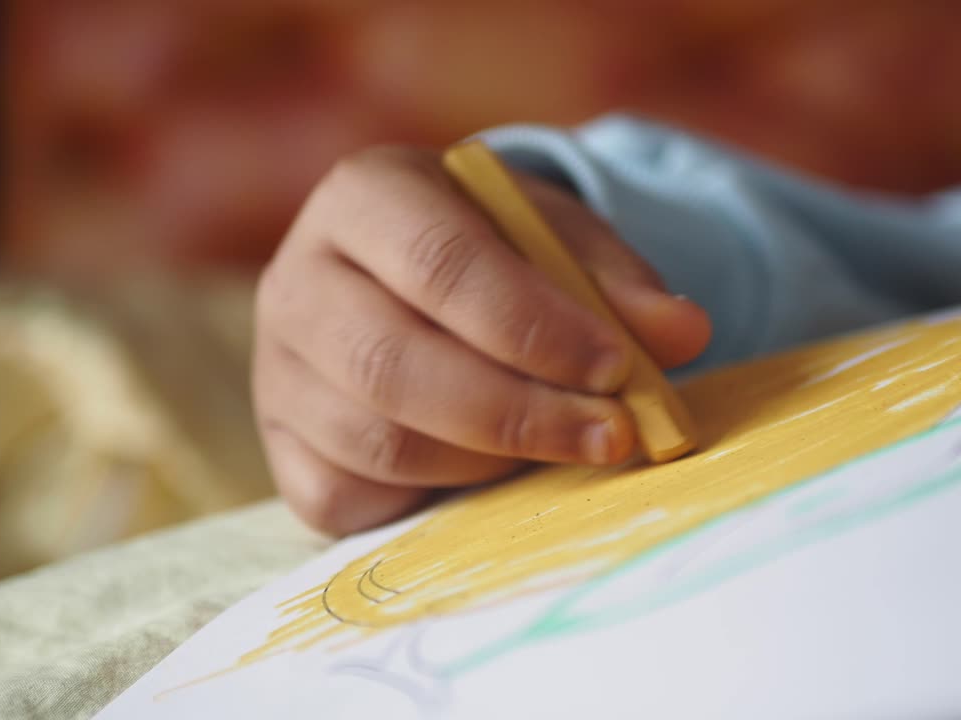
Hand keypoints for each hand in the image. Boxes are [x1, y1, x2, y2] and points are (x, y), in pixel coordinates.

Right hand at [253, 146, 710, 534]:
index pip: (440, 265)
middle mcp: (297, 279)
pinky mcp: (280, 448)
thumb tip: (685, 333)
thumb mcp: (556, 240)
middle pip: (393, 365)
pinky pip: (349, 498)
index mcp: (364, 197)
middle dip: (516, 414)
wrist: (407, 284)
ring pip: (378, 441)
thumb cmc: (492, 254)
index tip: (616, 370)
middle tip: (610, 436)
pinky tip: (490, 472)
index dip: (533, 326)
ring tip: (560, 444)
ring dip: (488, 461)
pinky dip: (432, 498)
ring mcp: (275, 371)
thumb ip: (615, 281)